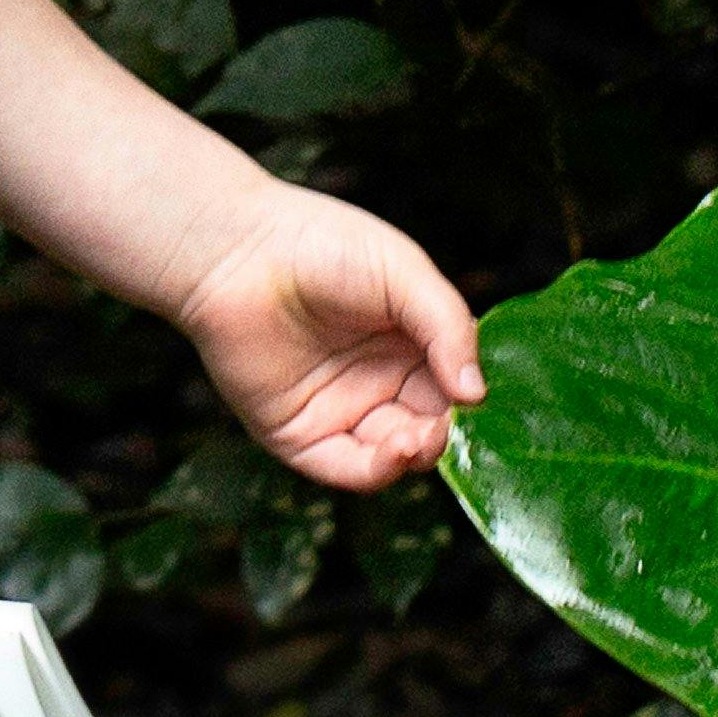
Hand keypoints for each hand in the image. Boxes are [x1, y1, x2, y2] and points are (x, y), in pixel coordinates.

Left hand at [172, 191, 481, 490]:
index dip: (469, 400)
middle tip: (449, 426)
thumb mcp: (403, 273)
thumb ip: (449, 327)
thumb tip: (478, 394)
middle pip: (429, 427)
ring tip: (421, 437)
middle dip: (446, 434)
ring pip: (393, 455)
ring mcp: (339, 410)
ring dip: (416, 455)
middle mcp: (378, 382)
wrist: (238, 251)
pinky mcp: (299, 434)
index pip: (453, 387)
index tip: (480, 401)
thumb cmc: (321, 245)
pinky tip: (396, 450)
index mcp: (409, 343)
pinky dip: (377, 471)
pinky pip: (345, 468)